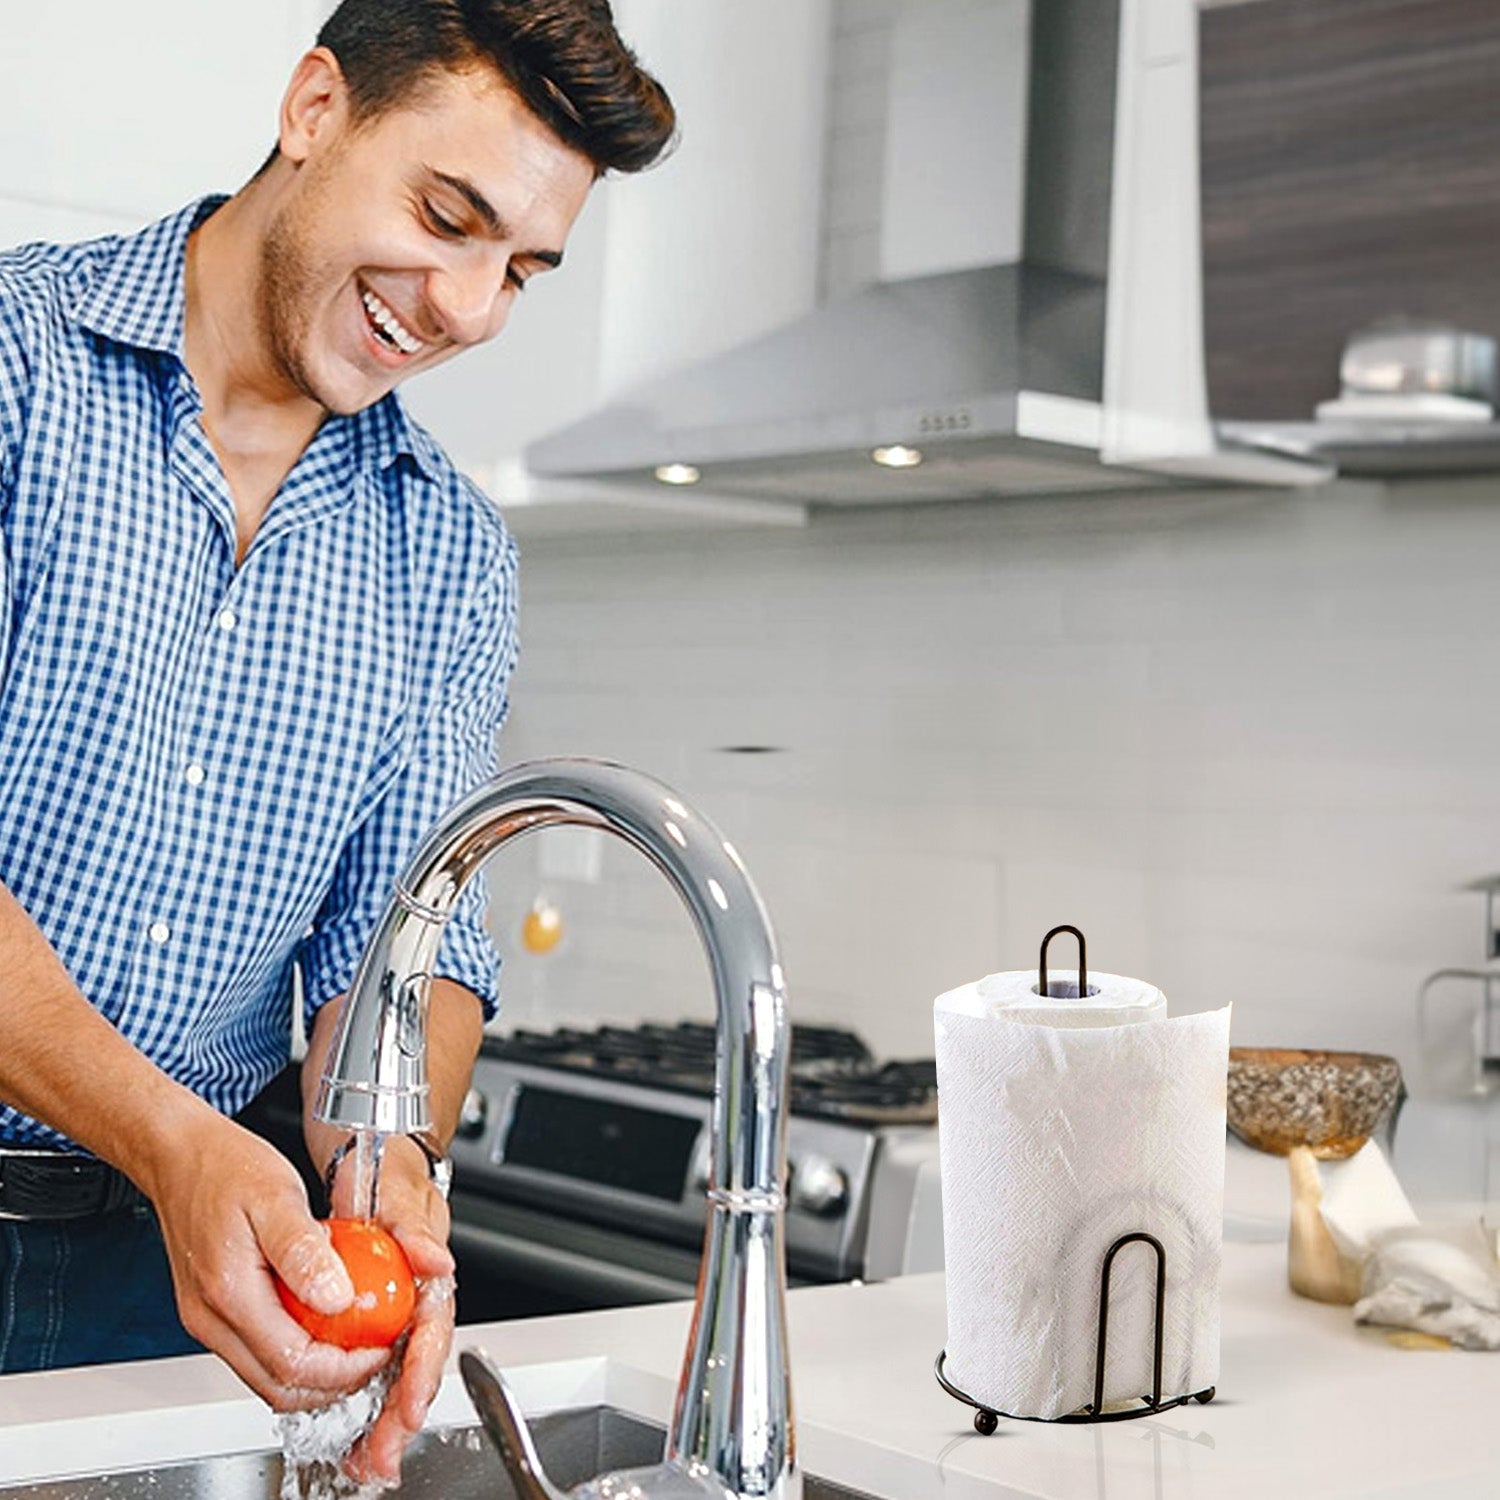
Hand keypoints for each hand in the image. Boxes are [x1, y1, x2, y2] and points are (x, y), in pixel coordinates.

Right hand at [146, 1110, 390, 1409]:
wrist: (180, 1155)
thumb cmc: (225, 1167)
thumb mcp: (278, 1195)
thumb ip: (305, 1252)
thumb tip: (338, 1300)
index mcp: (228, 1292)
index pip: (290, 1364)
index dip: (342, 1368)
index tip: (379, 1347)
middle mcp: (211, 1317)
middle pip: (276, 1386)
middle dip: (332, 1383)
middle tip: (374, 1354)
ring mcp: (207, 1319)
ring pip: (265, 1375)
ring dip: (314, 1371)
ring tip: (357, 1342)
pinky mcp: (212, 1312)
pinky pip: (256, 1350)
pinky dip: (294, 1350)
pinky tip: (324, 1323)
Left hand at [330, 1133, 456, 1485]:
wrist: (364, 1148)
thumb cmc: (384, 1164)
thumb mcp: (395, 1187)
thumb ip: (415, 1227)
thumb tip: (435, 1263)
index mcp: (429, 1267)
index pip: (433, 1325)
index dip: (423, 1369)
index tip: (409, 1404)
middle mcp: (415, 1291)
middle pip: (416, 1362)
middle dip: (402, 1415)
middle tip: (382, 1456)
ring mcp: (393, 1305)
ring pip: (393, 1372)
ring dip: (382, 1420)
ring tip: (365, 1463)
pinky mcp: (368, 1313)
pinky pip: (368, 1364)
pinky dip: (359, 1401)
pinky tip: (348, 1433)